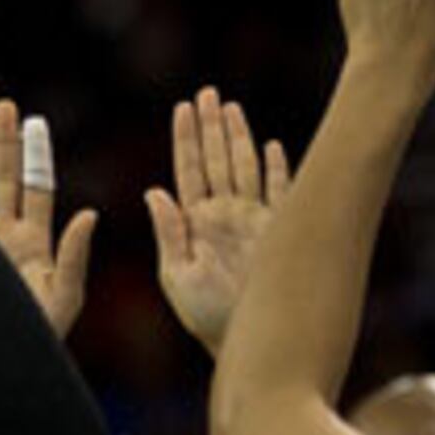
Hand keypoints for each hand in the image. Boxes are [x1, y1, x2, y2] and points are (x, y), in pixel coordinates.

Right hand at [0, 100, 95, 336]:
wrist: (0, 361)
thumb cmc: (38, 336)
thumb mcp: (66, 294)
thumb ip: (76, 254)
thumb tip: (90, 214)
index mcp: (37, 244)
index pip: (36, 189)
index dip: (34, 156)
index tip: (32, 124)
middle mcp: (8, 237)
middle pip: (8, 179)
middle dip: (7, 143)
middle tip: (6, 106)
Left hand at [147, 88, 288, 352]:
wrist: (247, 341)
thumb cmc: (206, 317)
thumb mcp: (177, 276)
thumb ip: (169, 233)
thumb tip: (153, 192)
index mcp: (196, 222)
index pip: (188, 170)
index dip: (185, 138)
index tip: (182, 107)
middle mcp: (224, 215)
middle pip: (216, 159)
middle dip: (212, 126)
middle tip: (208, 93)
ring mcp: (253, 220)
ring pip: (245, 167)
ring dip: (239, 137)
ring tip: (231, 107)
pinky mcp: (280, 231)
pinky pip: (280, 191)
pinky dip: (277, 167)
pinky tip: (271, 145)